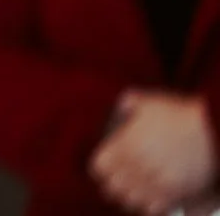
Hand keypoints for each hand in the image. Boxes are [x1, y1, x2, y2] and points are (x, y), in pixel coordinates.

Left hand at [91, 90, 217, 215]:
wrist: (212, 131)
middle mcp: (137, 166)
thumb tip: (122, 106)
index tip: (107, 166)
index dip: (102, 168)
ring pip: (131, 201)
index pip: (99, 168)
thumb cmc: (182, 116)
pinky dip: (150, 206)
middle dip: (115, 183)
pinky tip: (153, 198)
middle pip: (113, 187)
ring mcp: (155, 182)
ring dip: (132, 196)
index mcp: (125, 145)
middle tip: (121, 180)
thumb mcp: (150, 103)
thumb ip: (130, 104)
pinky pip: (153, 210)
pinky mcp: (174, 194)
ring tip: (136, 190)